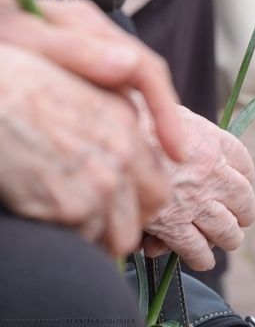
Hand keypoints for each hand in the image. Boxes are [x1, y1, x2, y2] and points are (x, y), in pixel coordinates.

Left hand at [0, 0, 183, 163]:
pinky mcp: (69, 64)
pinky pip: (105, 94)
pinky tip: (112, 145)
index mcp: (86, 24)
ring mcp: (82, 47)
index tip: (175, 151)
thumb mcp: (24, 38)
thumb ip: (75, 49)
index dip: (165, 109)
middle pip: (143, 78)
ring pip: (126, 88)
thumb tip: (129, 65)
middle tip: (169, 164)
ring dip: (142, 123)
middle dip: (161, 120)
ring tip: (147, 162)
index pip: (143, 67)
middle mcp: (92, 34)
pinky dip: (115, 121)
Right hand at [0, 41, 168, 254]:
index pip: (158, 181)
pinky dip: (67, 237)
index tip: (122, 203)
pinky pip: (82, 244)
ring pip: (118, 238)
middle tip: (97, 217)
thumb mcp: (80, 88)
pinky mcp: (71, 208)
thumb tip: (130, 150)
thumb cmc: (21, 86)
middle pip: (147, 213)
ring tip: (66, 212)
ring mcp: (100, 182)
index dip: (139, 199)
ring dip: (96, 233)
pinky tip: (46, 212)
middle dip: (125, 221)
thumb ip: (113, 120)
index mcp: (126, 119)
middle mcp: (122, 151)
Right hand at [143, 107, 254, 270]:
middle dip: (243, 211)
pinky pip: (198, 249)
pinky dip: (202, 257)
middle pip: (244, 200)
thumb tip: (186, 135)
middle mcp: (211, 172)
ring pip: (228, 230)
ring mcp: (195, 200)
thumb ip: (186, 129)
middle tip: (240, 217)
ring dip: (229, 237)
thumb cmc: (135, 120)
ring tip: (227, 238)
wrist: (109, 137)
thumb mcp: (169, 112)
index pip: (245, 165)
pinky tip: (201, 257)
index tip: (238, 183)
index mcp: (212, 142)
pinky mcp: (173, 225)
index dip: (244, 178)